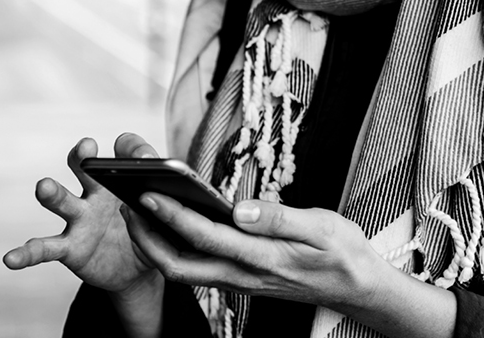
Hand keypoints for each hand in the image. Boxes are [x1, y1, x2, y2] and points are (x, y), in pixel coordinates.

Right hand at [3, 133, 163, 295]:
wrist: (138, 272)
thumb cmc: (148, 232)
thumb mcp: (163, 213)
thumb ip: (161, 192)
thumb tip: (155, 168)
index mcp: (117, 181)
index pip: (120, 154)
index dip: (129, 150)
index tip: (136, 153)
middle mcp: (93, 194)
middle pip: (82, 169)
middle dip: (81, 158)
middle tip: (86, 148)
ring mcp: (78, 221)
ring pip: (62, 201)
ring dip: (53, 193)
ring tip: (44, 186)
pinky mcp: (70, 249)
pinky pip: (44, 249)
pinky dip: (25, 254)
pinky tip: (10, 259)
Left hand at [122, 193, 455, 337]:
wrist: (358, 289)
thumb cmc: (342, 254)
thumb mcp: (323, 227)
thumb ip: (280, 219)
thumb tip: (240, 210)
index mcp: (262, 259)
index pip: (206, 238)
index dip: (173, 217)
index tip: (147, 194)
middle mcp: (243, 275)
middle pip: (179, 265)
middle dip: (146, 238)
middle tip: (125, 203)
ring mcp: (238, 280)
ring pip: (183, 269)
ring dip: (154, 243)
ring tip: (135, 209)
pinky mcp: (239, 278)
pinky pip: (196, 266)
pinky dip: (172, 247)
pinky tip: (165, 223)